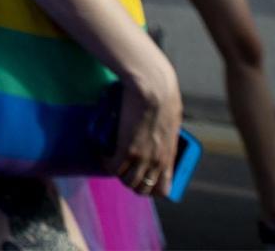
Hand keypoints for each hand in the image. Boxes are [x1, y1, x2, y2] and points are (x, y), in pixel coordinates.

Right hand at [110, 50, 183, 197]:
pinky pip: (113, 167)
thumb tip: (159, 127)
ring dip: (118, 173)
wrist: (153, 86)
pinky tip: (103, 154)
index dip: (150, 187)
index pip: (162, 189)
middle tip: (124, 167)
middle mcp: (157, 161)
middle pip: (142, 189)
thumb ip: (166, 131)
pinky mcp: (127, 149)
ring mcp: (142, 157)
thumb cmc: (164, 95)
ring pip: (127, 181)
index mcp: (169, 156)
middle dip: (131, 182)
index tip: (142, 177)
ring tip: (112, 160)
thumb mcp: (171, 120)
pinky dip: (107, 163)